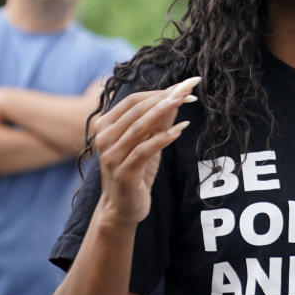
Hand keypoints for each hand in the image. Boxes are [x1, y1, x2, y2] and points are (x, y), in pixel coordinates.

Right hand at [91, 77, 199, 226]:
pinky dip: (162, 139)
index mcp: (106, 126)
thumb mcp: (147, 143)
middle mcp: (104, 138)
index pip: (134, 100)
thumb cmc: (135, 172)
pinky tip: (179, 131)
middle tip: (189, 89)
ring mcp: (112, 155)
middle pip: (136, 109)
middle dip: (164, 97)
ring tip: (184, 101)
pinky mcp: (123, 173)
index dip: (160, 91)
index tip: (185, 86)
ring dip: (163, 111)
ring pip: (139, 127)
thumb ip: (158, 122)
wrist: (121, 209)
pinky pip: (144, 151)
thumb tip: (177, 97)